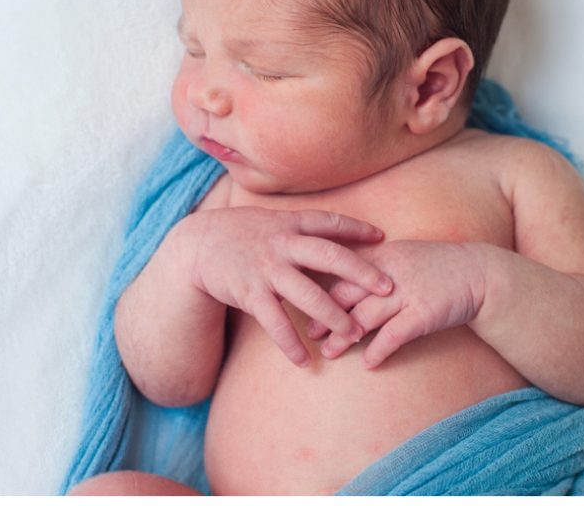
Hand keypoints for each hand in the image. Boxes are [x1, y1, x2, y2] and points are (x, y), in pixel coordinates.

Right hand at [176, 207, 392, 366]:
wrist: (196, 246)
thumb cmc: (241, 234)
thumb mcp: (272, 221)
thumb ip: (302, 229)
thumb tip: (338, 234)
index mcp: (290, 224)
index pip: (329, 223)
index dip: (356, 228)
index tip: (383, 237)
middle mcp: (281, 244)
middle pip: (328, 256)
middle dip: (361, 272)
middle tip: (388, 289)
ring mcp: (266, 269)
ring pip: (307, 294)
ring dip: (334, 316)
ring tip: (355, 334)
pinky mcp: (249, 293)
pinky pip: (275, 322)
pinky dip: (291, 343)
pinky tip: (305, 361)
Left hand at [305, 240, 486, 367]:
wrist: (479, 273)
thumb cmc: (438, 266)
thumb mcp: (403, 255)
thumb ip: (374, 265)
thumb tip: (342, 279)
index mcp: (382, 254)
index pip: (342, 269)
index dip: (320, 286)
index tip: (303, 301)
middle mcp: (390, 272)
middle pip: (347, 293)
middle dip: (324, 315)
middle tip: (310, 333)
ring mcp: (407, 292)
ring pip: (365, 316)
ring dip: (344, 337)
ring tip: (329, 352)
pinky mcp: (423, 313)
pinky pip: (394, 335)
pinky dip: (378, 350)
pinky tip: (367, 363)